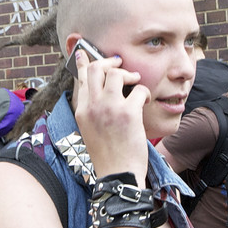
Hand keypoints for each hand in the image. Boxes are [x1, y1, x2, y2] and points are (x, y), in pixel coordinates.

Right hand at [72, 51, 148, 181]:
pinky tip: (145, 102)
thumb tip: (100, 93)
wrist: (117, 174)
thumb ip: (92, 110)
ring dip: (129, 74)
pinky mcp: (128, 113)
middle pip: (97, 69)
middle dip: (110, 62)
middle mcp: (93, 106)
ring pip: (117, 74)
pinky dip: (144, 93)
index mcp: (82, 111)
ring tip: (135, 83)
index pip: (81, 78)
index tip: (86, 52)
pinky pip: (138, 90)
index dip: (85, 62)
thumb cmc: (107, 155)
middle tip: (121, 64)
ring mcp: (110, 108)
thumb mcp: (90, 130)